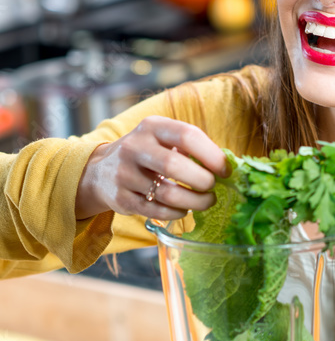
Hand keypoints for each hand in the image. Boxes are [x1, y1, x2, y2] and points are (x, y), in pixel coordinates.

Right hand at [75, 116, 227, 219]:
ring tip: (205, 201)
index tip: (225, 170)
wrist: (100, 171)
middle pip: (175, 165)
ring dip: (194, 202)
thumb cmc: (147, 154)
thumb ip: (191, 147)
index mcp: (152, 127)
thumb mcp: (163, 139)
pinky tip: (184, 210)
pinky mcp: (121, 199)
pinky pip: (157, 211)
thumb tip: (228, 166)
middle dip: (202, 181)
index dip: (212, 155)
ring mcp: (125, 174)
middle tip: (212, 188)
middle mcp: (134, 147)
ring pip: (167, 194)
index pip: (187, 135)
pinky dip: (177, 213)